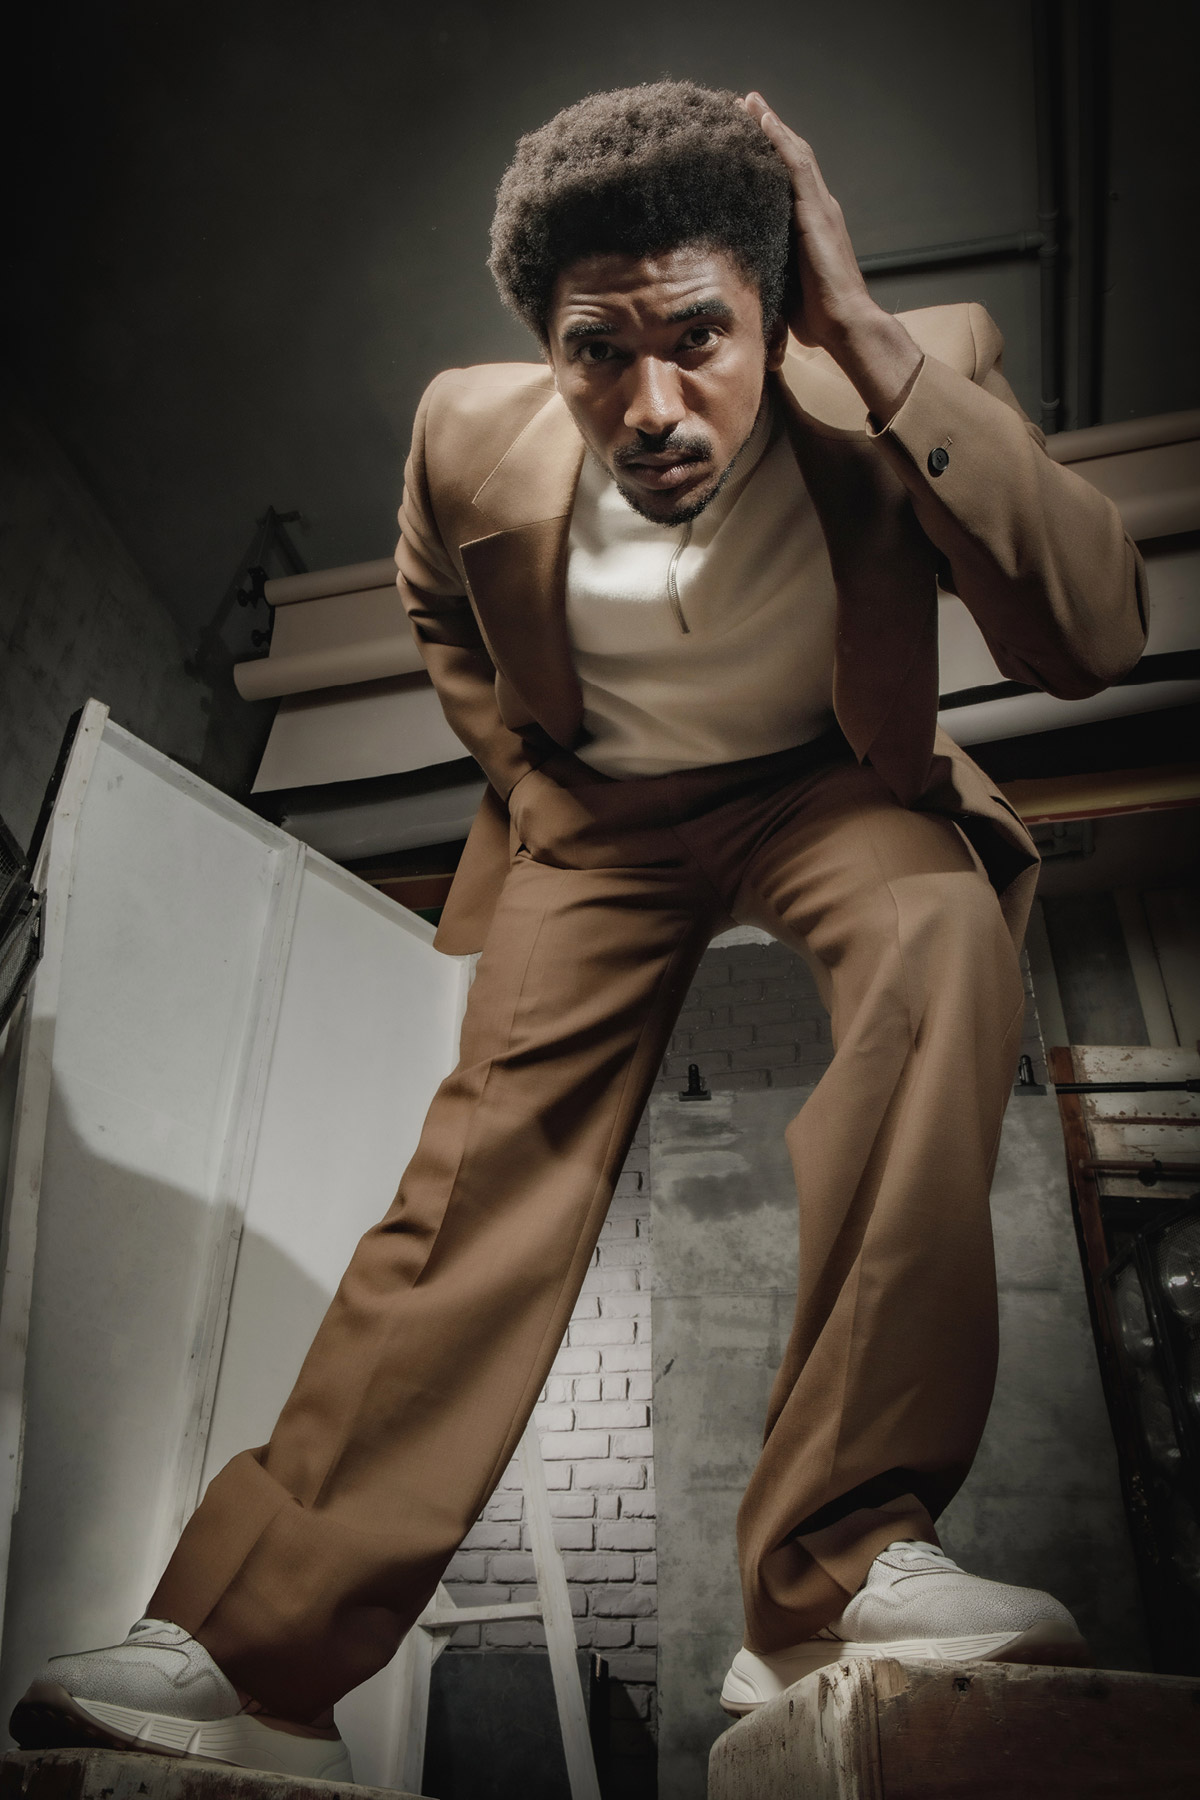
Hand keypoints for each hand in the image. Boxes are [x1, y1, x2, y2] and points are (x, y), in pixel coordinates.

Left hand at [744, 92, 921, 421]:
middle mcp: (818, 210)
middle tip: (743, 106)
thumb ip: (768, 272)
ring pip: (794, 154)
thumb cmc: (818, 318)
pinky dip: (782, 142)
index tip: (744, 135)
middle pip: (791, 159)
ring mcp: (820, 209)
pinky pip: (798, 167)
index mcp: (811, 226)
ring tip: (748, 102)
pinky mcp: (817, 213)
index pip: (787, 181)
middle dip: (768, 131)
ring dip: (772, 126)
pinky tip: (765, 122)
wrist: (844, 324)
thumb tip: (737, 281)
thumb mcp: (784, 287)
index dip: (768, 155)